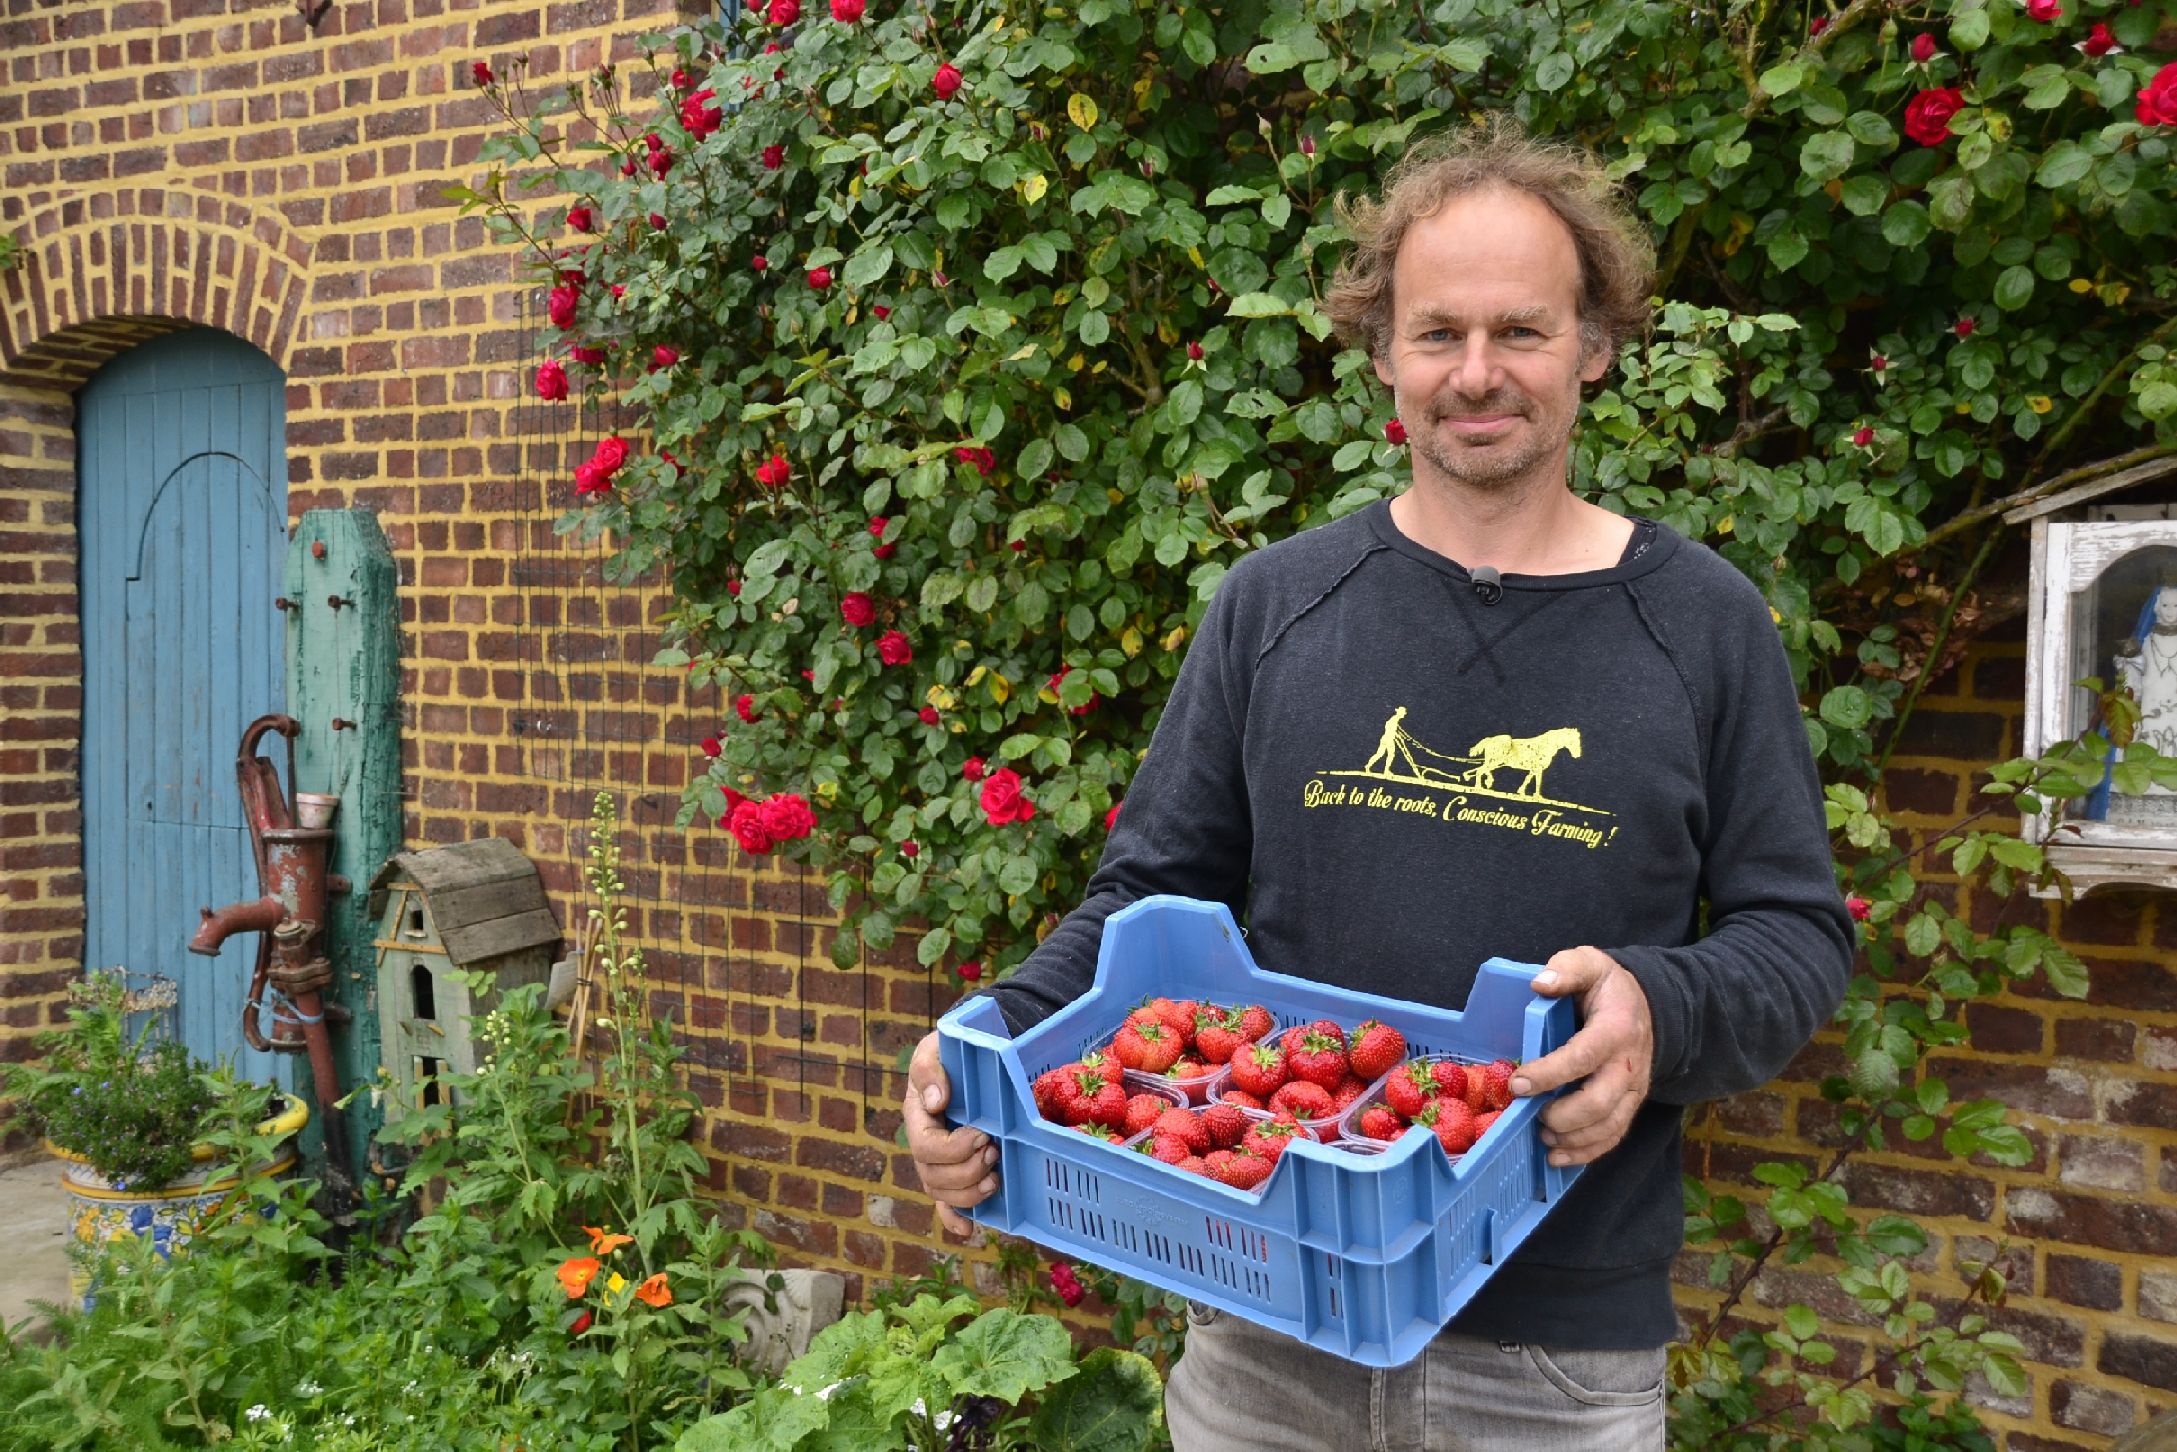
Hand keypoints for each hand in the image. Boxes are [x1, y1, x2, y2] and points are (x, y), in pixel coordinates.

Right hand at [903, 1029, 998, 1236]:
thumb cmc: (951, 1051)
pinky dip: (955, 1219)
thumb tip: (936, 1101)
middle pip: (933, 1177)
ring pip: (942, 1193)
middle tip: (995, 1151)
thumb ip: (930, 1068)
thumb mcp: (935, 1048)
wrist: (971, 1054)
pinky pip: (945, 1205)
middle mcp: (924, 1143)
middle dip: (966, 1171)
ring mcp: (938, 1161)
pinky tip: (969, 1230)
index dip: (954, 1149)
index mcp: (918, 1115)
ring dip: (968, 1194)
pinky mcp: (954, 1170)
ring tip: (994, 1178)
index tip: (983, 1134)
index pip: (925, 1146)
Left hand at [1508, 946, 1652, 1167]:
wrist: (1650, 1006)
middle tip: (1529, 1113)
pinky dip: (1586, 1153)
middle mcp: (1628, 1065)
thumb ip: (1567, 969)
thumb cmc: (1609, 988)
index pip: (1583, 1057)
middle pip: (1599, 1102)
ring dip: (1572, 1139)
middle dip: (1561, 1115)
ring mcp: (1632, 1089)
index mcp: (1616, 1029)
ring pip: (1608, 1126)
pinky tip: (1556, 1156)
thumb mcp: (1591, 965)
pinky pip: (1613, 1136)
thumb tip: (1540, 983)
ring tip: (1541, 1136)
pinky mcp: (1630, 1105)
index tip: (1517, 1084)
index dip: (1549, 1073)